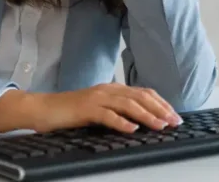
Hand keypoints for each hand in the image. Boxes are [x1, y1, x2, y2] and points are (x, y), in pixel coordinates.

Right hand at [0, 83, 181, 134]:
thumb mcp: (100, 108)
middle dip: (160, 109)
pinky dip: (121, 122)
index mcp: (113, 89)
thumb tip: (140, 120)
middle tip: (174, 122)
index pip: (143, 93)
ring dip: (146, 116)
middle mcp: (108, 89)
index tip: (174, 115)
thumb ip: (117, 110)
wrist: (44, 109)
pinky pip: (107, 115)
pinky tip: (131, 129)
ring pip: (127, 105)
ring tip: (159, 126)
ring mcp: (97, 98)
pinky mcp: (85, 109)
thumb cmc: (72, 112)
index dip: (160, 103)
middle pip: (140, 97)